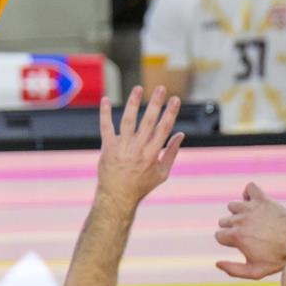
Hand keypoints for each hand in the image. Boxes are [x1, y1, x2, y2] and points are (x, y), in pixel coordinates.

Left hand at [97, 86, 183, 212]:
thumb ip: (172, 153)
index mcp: (152, 155)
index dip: (170, 114)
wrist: (117, 197)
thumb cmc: (141, 185)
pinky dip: (105, 114)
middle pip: (147, 123)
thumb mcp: (162, 173)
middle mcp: (137, 150)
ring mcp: (121, 148)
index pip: (163, 130)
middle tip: (160, 88)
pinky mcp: (108, 148)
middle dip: (155, 104)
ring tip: (137, 88)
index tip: (175, 99)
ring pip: (127, 122)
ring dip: (132, 104)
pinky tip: (105, 100)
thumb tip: (181, 134)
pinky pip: (105, 127)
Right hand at [214, 183, 285, 279]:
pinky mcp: (263, 199)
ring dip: (239, 212)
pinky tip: (256, 203)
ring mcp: (251, 207)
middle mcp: (240, 219)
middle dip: (232, 228)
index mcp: (236, 236)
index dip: (228, 241)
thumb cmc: (278, 259)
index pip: (219, 235)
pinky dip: (250, 194)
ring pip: (233, 205)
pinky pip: (250, 188)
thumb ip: (233, 270)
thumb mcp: (255, 272)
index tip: (240, 244)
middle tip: (249, 235)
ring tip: (252, 221)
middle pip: (224, 220)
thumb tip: (217, 263)